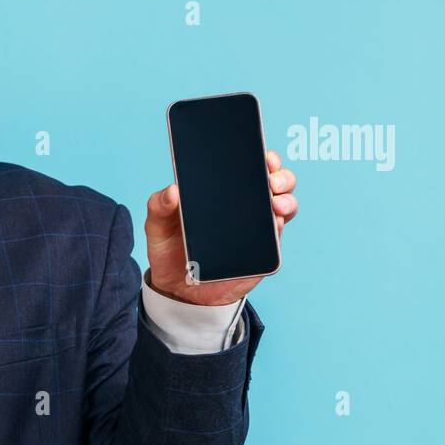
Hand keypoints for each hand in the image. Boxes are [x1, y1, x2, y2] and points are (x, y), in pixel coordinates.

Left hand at [144, 149, 297, 304]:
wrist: (177, 289)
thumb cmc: (169, 249)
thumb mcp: (157, 225)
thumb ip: (159, 205)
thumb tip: (173, 190)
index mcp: (222, 192)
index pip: (248, 167)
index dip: (261, 157)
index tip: (263, 156)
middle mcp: (245, 206)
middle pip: (276, 183)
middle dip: (282, 177)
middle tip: (271, 182)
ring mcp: (256, 229)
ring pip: (284, 207)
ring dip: (287, 202)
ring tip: (275, 205)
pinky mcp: (260, 253)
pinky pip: (276, 239)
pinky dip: (279, 229)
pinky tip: (273, 225)